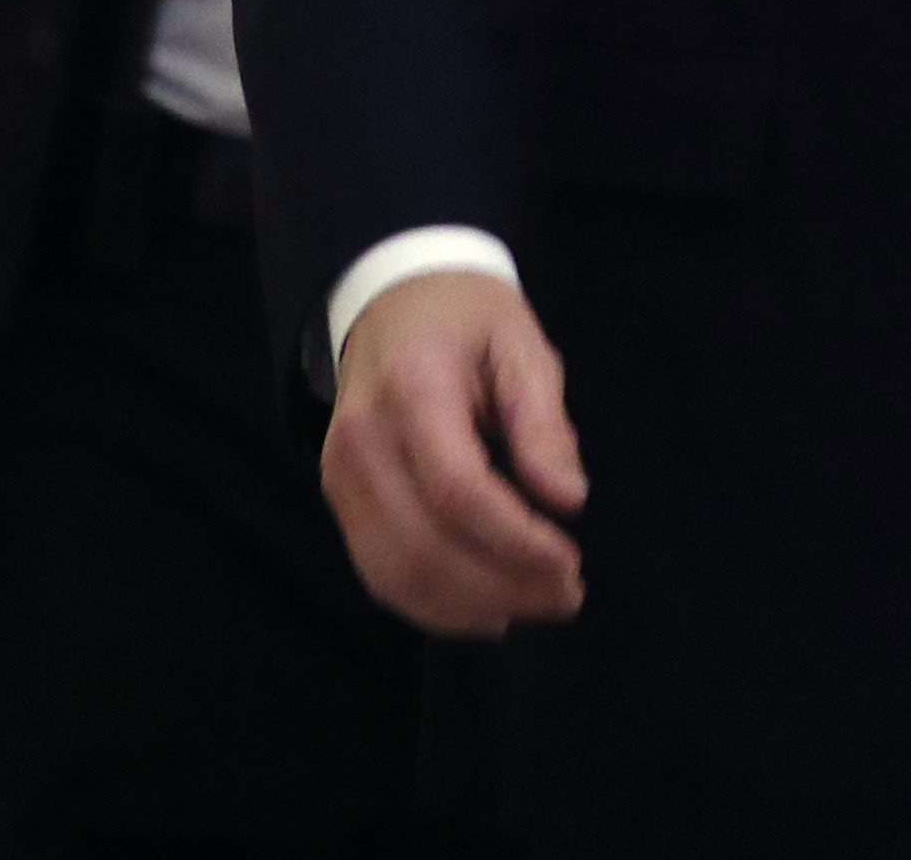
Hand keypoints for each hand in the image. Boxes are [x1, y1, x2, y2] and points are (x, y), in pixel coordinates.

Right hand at [320, 268, 589, 634]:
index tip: (571, 559)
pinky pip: (380, 574)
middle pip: (423, 546)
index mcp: (413, 387)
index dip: (515, 540)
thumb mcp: (522, 346)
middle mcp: (362, 440)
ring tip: (537, 604)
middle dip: (501, 586)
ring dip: (472, 608)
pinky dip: (436, 606)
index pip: (457, 489)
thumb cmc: (469, 321)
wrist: (393, 302)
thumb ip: (543, 423)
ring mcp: (340, 476)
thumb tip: (568, 499)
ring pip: (396, 574)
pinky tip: (489, 608)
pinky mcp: (339, 501)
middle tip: (567, 594)